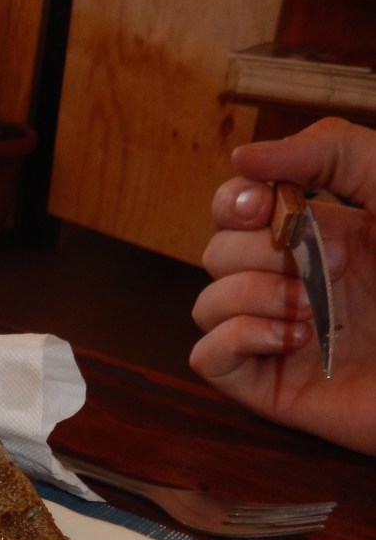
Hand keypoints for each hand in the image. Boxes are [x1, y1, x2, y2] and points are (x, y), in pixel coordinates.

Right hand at [190, 117, 375, 454]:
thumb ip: (332, 151)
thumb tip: (242, 157)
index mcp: (322, 236)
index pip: (237, 209)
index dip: (235, 202)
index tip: (265, 207)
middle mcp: (293, 284)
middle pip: (216, 253)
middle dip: (259, 253)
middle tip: (333, 266)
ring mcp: (277, 337)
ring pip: (206, 304)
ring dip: (252, 295)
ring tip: (311, 311)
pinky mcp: (270, 387)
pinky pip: (207, 356)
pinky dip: (236, 339)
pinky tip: (294, 341)